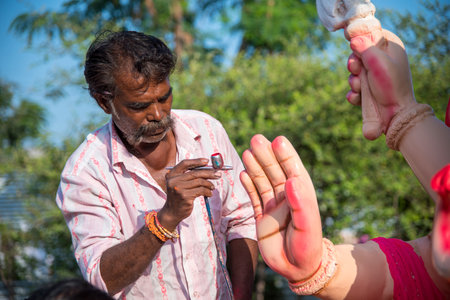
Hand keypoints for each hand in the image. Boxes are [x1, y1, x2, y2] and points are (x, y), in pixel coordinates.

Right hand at [159, 158, 219, 229]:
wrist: (172, 212)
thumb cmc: (179, 196)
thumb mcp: (180, 183)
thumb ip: (189, 176)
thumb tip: (209, 168)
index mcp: (171, 174)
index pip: (184, 163)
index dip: (196, 161)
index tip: (207, 161)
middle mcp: (174, 181)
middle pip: (195, 173)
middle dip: (209, 173)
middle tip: (218, 174)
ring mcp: (179, 189)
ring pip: (200, 182)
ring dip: (209, 184)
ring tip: (212, 187)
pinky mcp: (185, 197)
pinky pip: (201, 191)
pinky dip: (208, 191)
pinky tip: (209, 194)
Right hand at [240, 134, 321, 281]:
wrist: (297, 268)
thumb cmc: (307, 247)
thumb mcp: (307, 225)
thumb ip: (300, 203)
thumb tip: (292, 179)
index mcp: (300, 196)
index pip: (293, 170)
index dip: (286, 155)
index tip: (278, 140)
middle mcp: (286, 198)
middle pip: (275, 172)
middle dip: (266, 155)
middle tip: (257, 139)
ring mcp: (273, 207)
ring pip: (263, 182)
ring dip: (255, 166)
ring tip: (247, 151)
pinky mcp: (262, 217)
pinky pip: (254, 197)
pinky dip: (249, 185)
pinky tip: (243, 173)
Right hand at [346, 29, 415, 136]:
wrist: (395, 114)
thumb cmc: (392, 86)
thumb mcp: (379, 63)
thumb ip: (365, 48)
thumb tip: (354, 38)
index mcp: (390, 48)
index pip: (372, 34)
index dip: (361, 40)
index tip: (354, 46)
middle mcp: (382, 60)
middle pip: (358, 53)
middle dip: (354, 64)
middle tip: (356, 69)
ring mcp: (374, 76)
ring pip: (354, 72)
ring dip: (353, 80)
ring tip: (359, 88)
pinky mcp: (368, 90)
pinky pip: (354, 87)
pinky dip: (353, 92)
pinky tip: (357, 97)